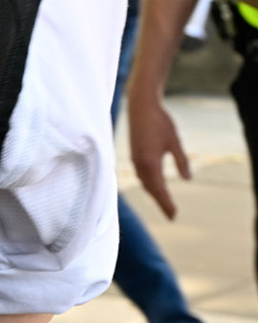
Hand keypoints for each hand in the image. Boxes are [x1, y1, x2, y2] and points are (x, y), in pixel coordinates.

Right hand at [128, 91, 190, 219]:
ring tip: (164, 202)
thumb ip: (181, 161)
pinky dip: (148, 183)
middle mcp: (140, 164)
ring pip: (144, 182)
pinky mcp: (134, 154)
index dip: (166, 204)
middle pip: (150, 189)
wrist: (141, 106)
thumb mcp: (175, 142)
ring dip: (154, 193)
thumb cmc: (160, 122)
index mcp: (150, 163)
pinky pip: (141, 175)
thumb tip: (188, 179)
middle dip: (160, 201)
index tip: (173, 216)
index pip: (159, 190)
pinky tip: (154, 184)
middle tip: (171, 214)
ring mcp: (135, 160)